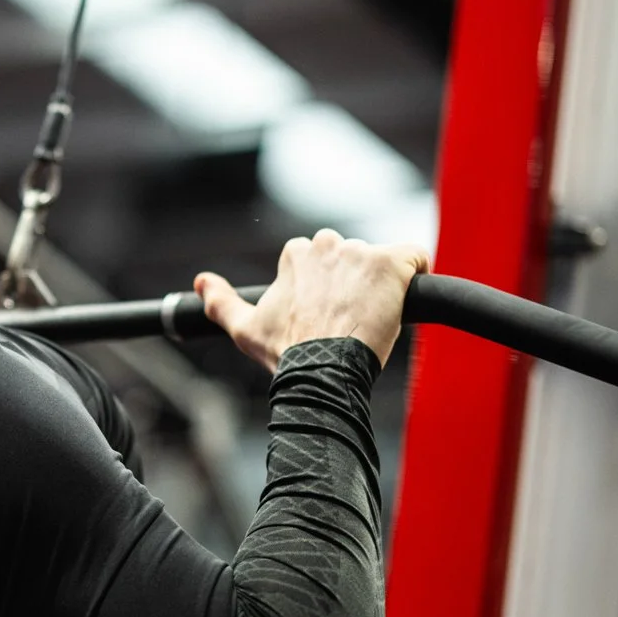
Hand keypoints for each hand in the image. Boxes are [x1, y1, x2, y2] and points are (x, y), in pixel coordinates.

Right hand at [195, 229, 429, 372]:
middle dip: (354, 282)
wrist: (323, 372)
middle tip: (350, 319)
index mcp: (297, 254)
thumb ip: (221, 302)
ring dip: (380, 286)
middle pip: (351, 257)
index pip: (321, 259)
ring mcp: (362, 252)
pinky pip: (416, 257)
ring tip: (372, 321)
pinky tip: (405, 302)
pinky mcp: (393, 264)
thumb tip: (201, 282)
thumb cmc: (286, 353)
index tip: (327, 314)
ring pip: (379, 262)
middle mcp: (328, 245)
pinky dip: (415, 274)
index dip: (326, 288)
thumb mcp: (245, 329)